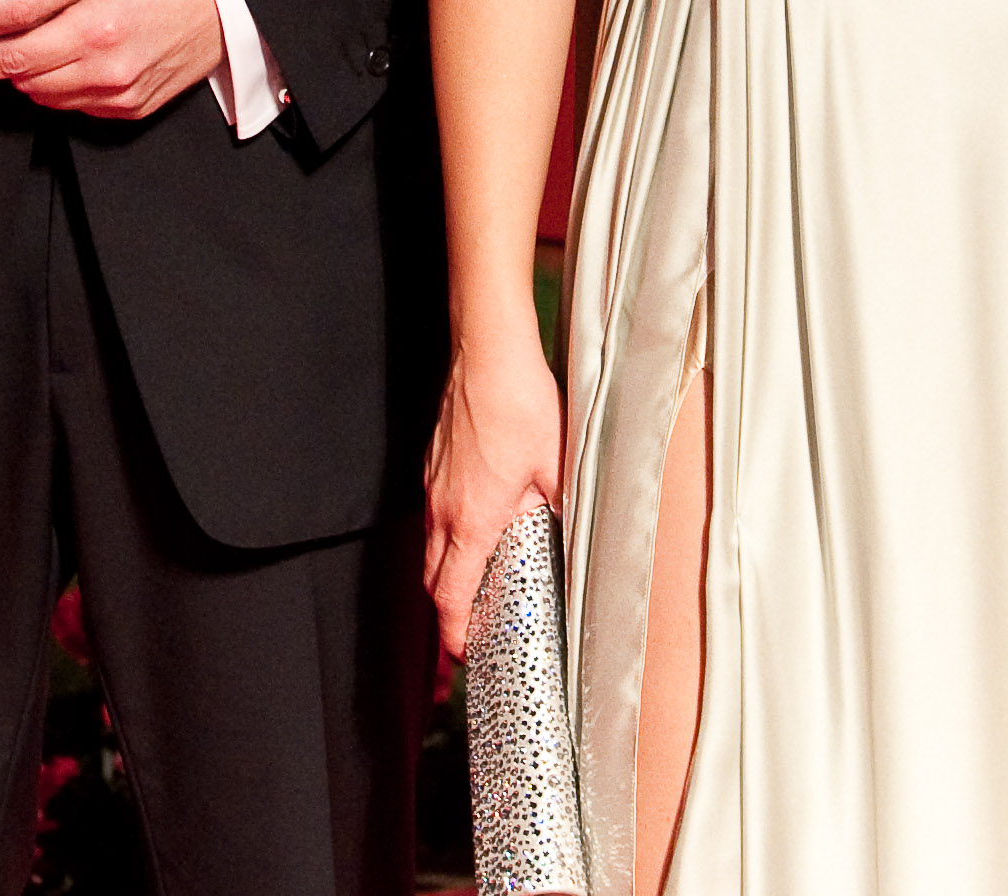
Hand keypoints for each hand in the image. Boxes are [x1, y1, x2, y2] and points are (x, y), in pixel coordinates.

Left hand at [0, 0, 225, 119]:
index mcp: (95, 25)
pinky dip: (59, 88)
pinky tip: (59, 64)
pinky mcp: (132, 108)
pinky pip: (76, 106)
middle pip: (24, 79)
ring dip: (25, 77)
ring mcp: (120, 92)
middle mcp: (106, 67)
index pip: (14, 53)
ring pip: (46, 97)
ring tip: (15, 54)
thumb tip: (7, 4)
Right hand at [420, 333, 564, 660]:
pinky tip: (474, 526)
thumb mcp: (557, 467)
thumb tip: (575, 536)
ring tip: (470, 588)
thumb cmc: (519, 403)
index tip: (463, 656)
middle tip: (467, 635)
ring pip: (431, 545)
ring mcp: (434, 484)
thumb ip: (562, 509)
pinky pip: (435, 513)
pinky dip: (447, 535)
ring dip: (446, 573)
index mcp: (473, 519)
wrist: (488, 351)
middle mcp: (444, 508)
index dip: (454, 634)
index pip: (450, 595)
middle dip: (447, 613)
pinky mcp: (434, 462)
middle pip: (433, 579)